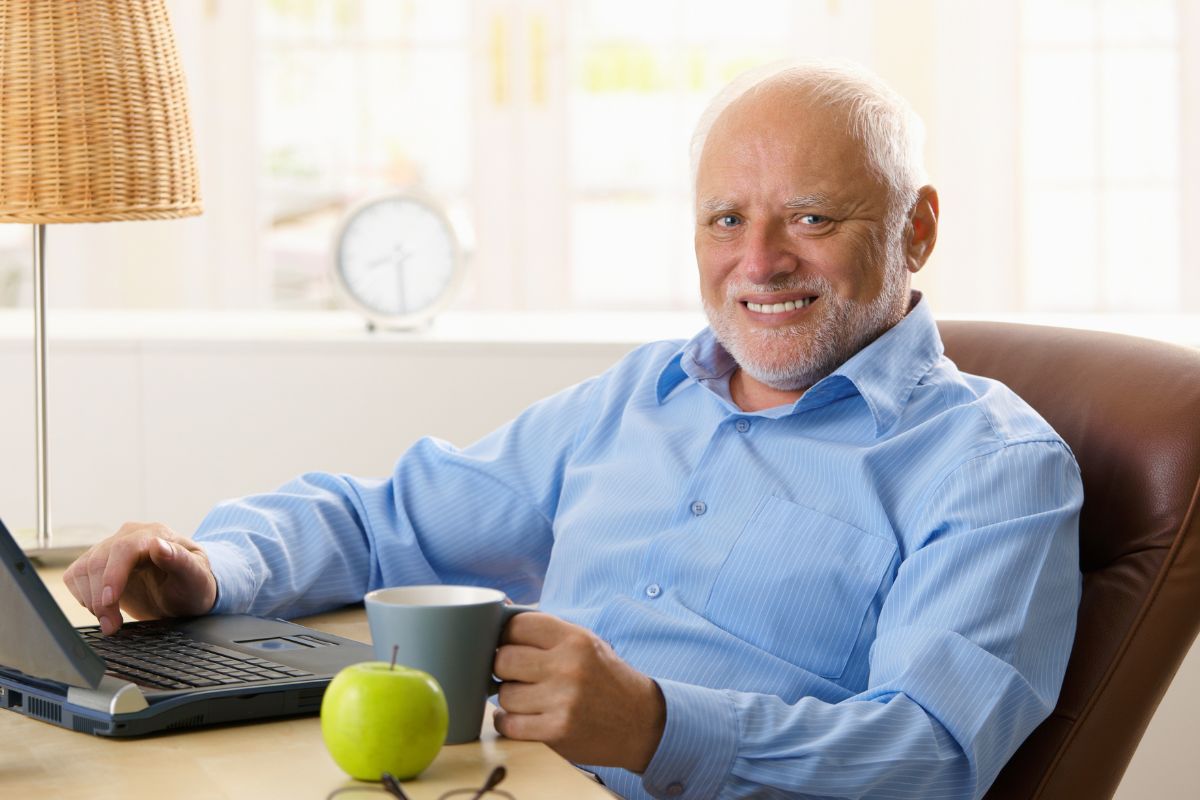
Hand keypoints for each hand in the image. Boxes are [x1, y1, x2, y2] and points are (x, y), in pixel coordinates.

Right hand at [63, 522, 217, 634]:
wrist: (184, 594)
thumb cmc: (194, 585)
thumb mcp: (197, 578)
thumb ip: (181, 560)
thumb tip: (158, 545)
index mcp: (156, 534)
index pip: (125, 548)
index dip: (114, 574)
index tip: (111, 601)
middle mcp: (129, 536)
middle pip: (99, 561)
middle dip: (101, 599)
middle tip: (112, 626)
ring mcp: (110, 548)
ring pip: (83, 570)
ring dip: (91, 601)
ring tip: (111, 622)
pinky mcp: (97, 564)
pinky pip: (75, 577)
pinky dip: (84, 597)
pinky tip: (104, 609)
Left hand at [492, 613, 665, 772]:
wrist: (641, 721)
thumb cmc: (605, 677)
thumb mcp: (585, 643)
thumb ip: (547, 631)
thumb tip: (501, 609)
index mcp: (575, 639)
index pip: (517, 626)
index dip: (507, 636)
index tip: (511, 646)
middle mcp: (569, 666)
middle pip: (504, 660)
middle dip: (505, 669)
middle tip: (517, 674)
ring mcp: (563, 700)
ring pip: (504, 695)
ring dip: (511, 699)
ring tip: (529, 698)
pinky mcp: (558, 731)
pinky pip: (509, 724)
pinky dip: (508, 722)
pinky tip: (521, 717)